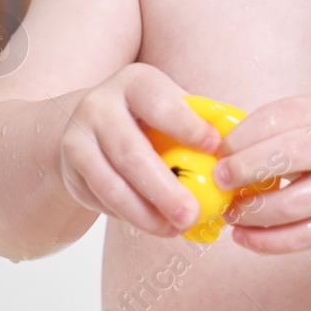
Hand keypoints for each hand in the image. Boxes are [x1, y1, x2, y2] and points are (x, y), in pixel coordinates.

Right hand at [58, 63, 222, 237]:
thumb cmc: (149, 116)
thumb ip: (200, 121)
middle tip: (193, 214)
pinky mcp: (69, 170)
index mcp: (134, 82)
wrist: (88, 122)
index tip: (216, 149)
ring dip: (145, 213)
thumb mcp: (170, 105)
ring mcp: (78, 137)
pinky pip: (100, 199)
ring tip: (176, 228)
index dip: (188, 127)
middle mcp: (99, 105)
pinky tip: (154, 225)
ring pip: (111, 183)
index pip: (161, 104)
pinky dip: (129, 217)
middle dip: (164, 188)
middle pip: (132, 151)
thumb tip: (240, 148)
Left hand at [214, 93, 310, 253]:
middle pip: (291, 155)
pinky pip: (303, 238)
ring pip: (295, 204)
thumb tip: (216, 153)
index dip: (242, 137)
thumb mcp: (303, 120)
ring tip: (230, 212)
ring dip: (253, 211)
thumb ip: (266, 130)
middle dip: (247, 168)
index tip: (218, 152)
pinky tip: (243, 237)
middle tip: (219, 180)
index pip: (278, 118)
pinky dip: (267, 241)